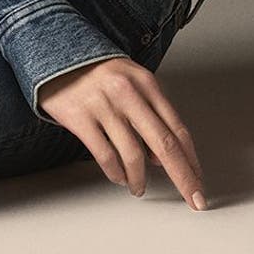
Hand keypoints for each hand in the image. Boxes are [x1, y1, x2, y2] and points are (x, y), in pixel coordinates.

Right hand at [37, 56, 207, 209]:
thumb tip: (162, 159)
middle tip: (193, 199)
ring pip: (134, 155)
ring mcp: (104, 105)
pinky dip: (116, 173)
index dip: (192, 160)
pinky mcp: (80, 117)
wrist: (54, 54)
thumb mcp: (132, 83)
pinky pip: (105, 155)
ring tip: (139, 187)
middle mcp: (128, 93)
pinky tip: (119, 177)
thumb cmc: (100, 74)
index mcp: (146, 83)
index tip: (199, 183)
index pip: (177, 128)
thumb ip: (151, 114)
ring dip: (140, 179)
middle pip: (164, 144)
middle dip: (183, 177)